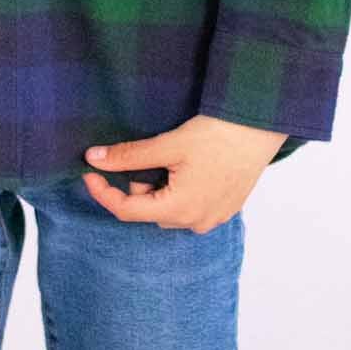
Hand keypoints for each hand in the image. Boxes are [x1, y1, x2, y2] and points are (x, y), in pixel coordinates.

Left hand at [81, 115, 287, 230]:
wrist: (260, 127)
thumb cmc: (218, 135)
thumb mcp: (167, 144)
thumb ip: (129, 156)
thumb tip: (94, 158)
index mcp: (179, 210)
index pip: (127, 210)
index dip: (103, 192)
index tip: (89, 173)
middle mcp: (196, 222)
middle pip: (149, 208)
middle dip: (139, 183)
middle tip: (149, 153)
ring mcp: (213, 218)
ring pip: (169, 207)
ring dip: (161, 186)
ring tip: (174, 156)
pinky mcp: (225, 209)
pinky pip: (190, 205)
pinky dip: (180, 188)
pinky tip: (190, 165)